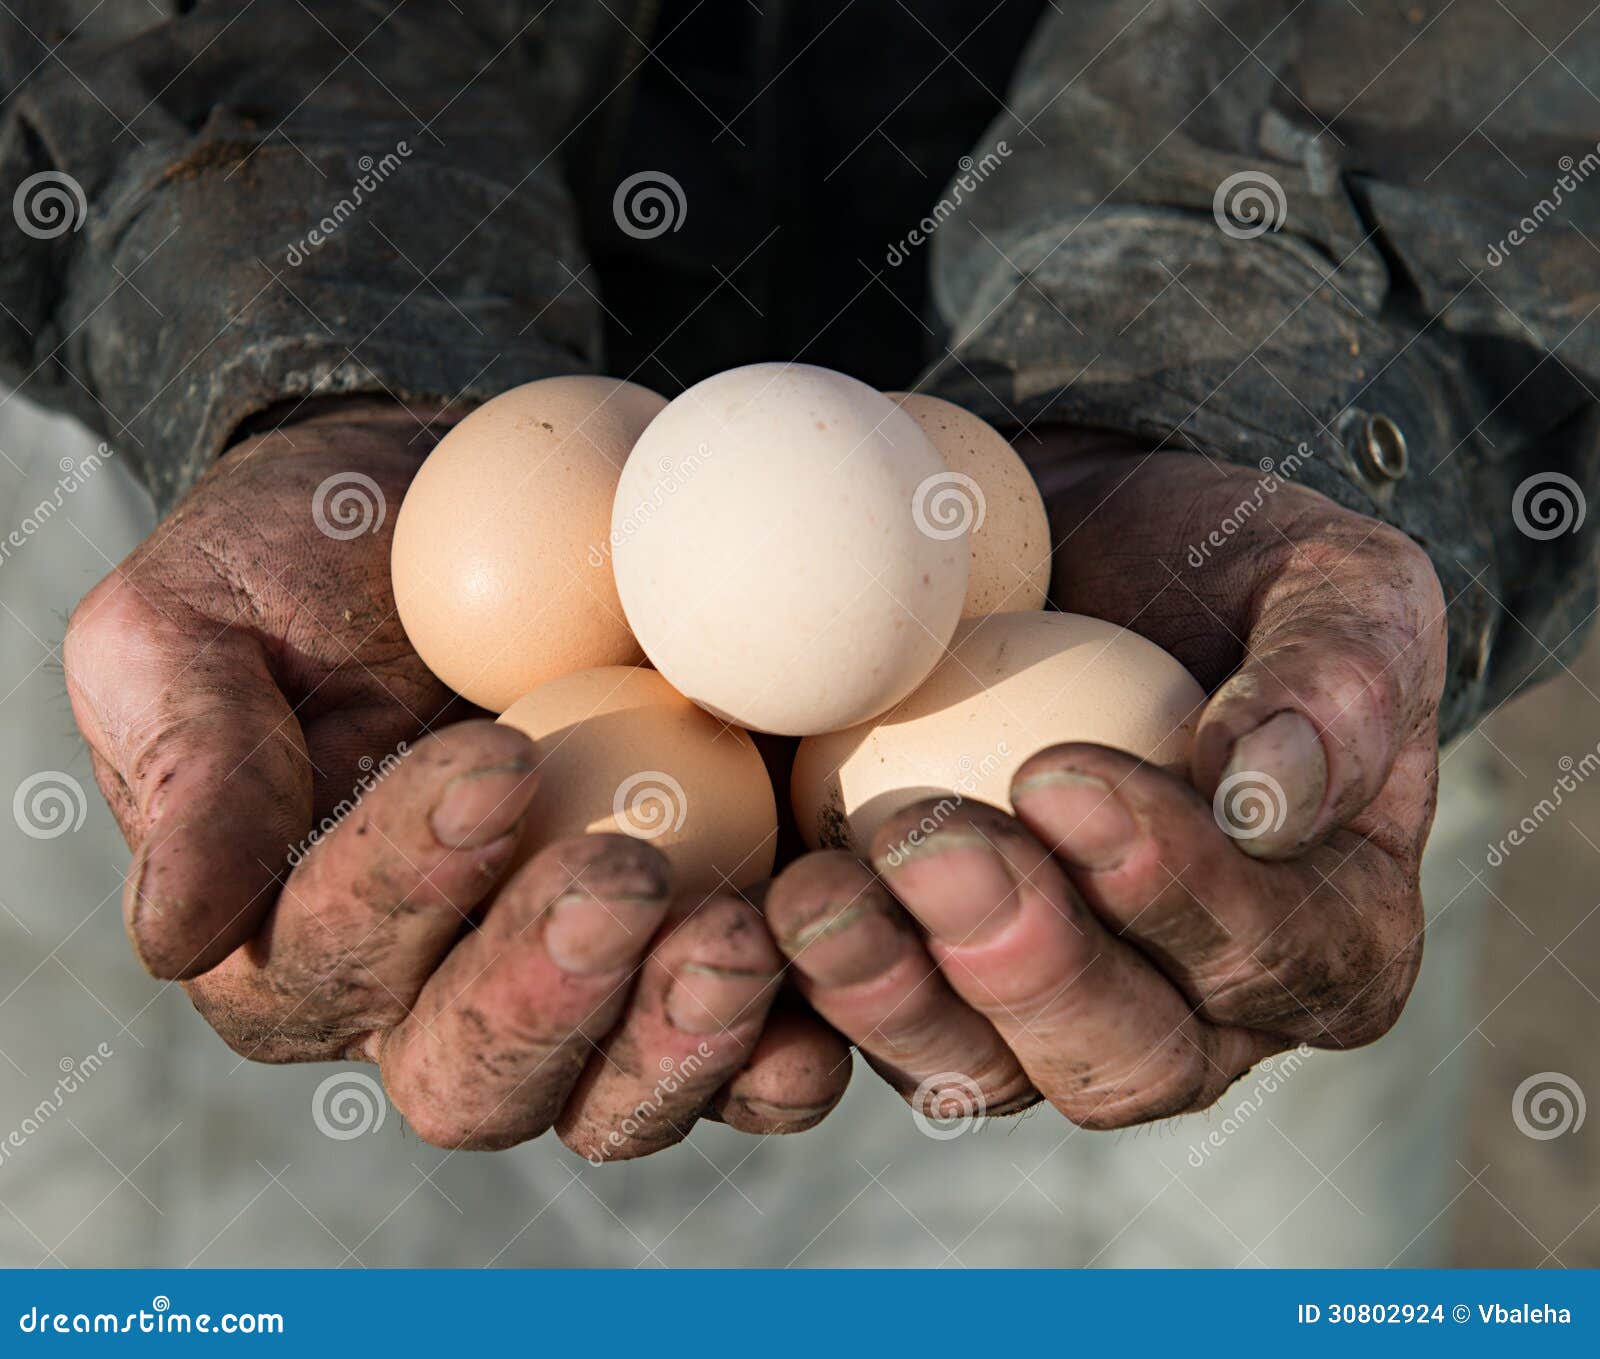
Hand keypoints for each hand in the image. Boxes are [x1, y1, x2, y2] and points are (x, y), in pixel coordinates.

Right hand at [65, 402, 848, 1152]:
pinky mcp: (701, 949)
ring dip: (683, 1040)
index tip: (493, 755)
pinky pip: (756, 1042)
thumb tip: (178, 934)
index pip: (337, 956)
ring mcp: (588, 993)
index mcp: (306, 944)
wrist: (475, 509)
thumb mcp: (198, 618)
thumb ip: (187, 761)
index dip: (407, 880)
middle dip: (548, 991)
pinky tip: (842, 979)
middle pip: (478, 1075)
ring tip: (742, 939)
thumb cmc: (310, 559)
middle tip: (621, 874)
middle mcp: (440, 1000)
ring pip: (620, 1094)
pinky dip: (803, 1028)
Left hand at [766, 439, 1444, 1128]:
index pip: (1266, 955)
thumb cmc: (1228, 575)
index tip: (1059, 773)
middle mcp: (1187, 1016)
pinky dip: (798, 1003)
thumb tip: (1267, 792)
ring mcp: (1038, 1021)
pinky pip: (861, 1037)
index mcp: (1318, 942)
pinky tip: (746, 929)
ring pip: (976, 1072)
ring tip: (812, 895)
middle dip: (1022, 964)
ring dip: (889, 995)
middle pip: (1118, 1059)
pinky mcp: (918, 992)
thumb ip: (1341, 678)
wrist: (1078, 563)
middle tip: (930, 845)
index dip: (1170, 887)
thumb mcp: (1335, 585)